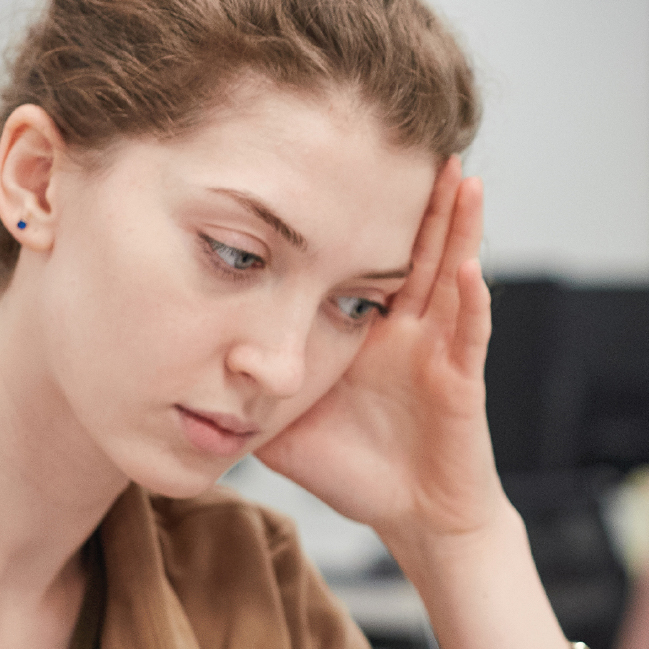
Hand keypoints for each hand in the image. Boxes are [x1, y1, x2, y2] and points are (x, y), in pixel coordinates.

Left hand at [257, 158, 500, 555]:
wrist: (413, 517)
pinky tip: (471, 266)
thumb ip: (240, 388)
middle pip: (412, 245)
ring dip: (458, 226)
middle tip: (414, 131)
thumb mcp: (283, 418)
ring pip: (452, 273)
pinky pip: (468, 336)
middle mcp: (406, 328)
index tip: (337, 157)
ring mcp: (437, 350)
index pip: (360, 255)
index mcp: (366, 328)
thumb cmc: (353, 469)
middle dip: (416, 193)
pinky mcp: (460, 382)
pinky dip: (473, 300)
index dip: (354, 210)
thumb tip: (175, 364)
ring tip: (462, 175)